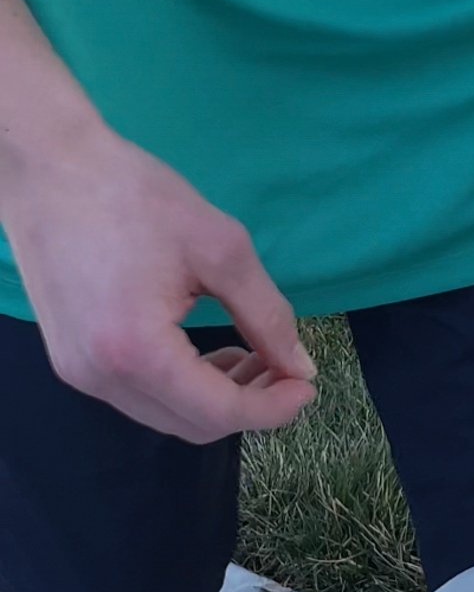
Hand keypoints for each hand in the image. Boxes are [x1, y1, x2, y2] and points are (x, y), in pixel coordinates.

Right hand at [2, 121, 315, 441]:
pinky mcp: (71, 360)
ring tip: (249, 353)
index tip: (307, 386)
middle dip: (248, 405)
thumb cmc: (133, 196)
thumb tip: (300, 367)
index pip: (218, 412)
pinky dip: (181, 386)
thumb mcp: (221, 249)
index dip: (272, 409)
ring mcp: (79, 372)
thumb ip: (267, 315)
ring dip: (215, 398)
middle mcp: (100, 377)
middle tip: (283, 366)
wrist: (48, 166)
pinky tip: (204, 351)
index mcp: (136, 351)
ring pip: (166, 416)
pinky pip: (139, 396)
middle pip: (192, 425)